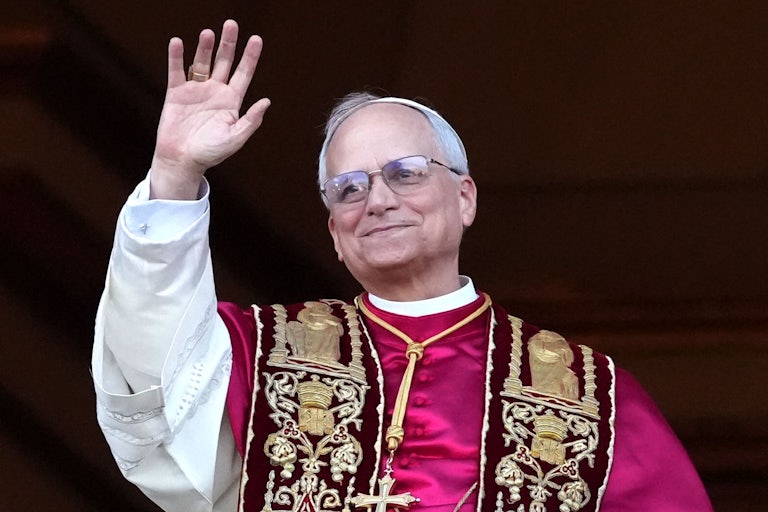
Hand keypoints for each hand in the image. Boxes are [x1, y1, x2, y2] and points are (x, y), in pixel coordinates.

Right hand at [150, 19, 270, 198]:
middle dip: (228, 44)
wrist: (182, 161)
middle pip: (224, 62)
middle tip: (231, 24)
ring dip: (205, 47)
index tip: (256, 39)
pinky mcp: (176, 93)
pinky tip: (178, 43)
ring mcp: (196, 90)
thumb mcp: (235, 138)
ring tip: (208, 33)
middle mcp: (215, 92)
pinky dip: (176, 57)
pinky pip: (176, 70)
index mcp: (231, 101)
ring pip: (202, 63)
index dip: (250, 57)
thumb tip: (266, 101)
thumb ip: (250, 121)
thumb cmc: (210, 153)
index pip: (244, 74)